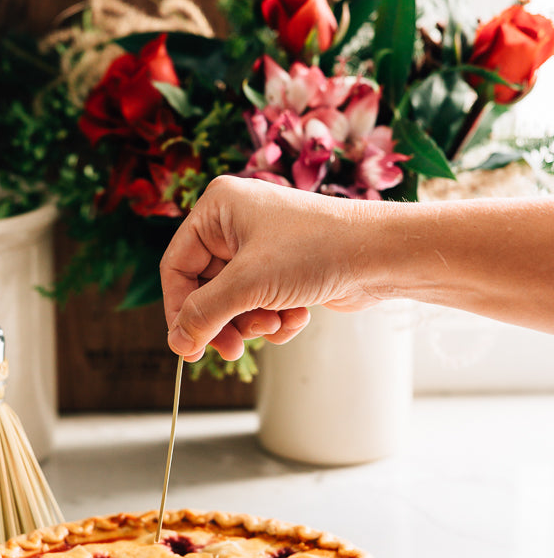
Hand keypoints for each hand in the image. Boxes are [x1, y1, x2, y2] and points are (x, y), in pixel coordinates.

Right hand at [160, 175, 379, 361]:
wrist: (380, 255)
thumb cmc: (316, 250)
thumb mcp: (248, 284)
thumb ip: (204, 314)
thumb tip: (177, 342)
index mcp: (218, 207)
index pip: (177, 266)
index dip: (179, 309)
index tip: (187, 346)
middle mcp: (236, 223)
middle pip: (205, 288)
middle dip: (224, 319)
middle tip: (230, 350)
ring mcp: (261, 246)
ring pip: (234, 302)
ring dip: (252, 321)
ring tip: (276, 321)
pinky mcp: (284, 269)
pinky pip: (261, 304)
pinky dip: (276, 318)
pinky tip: (297, 316)